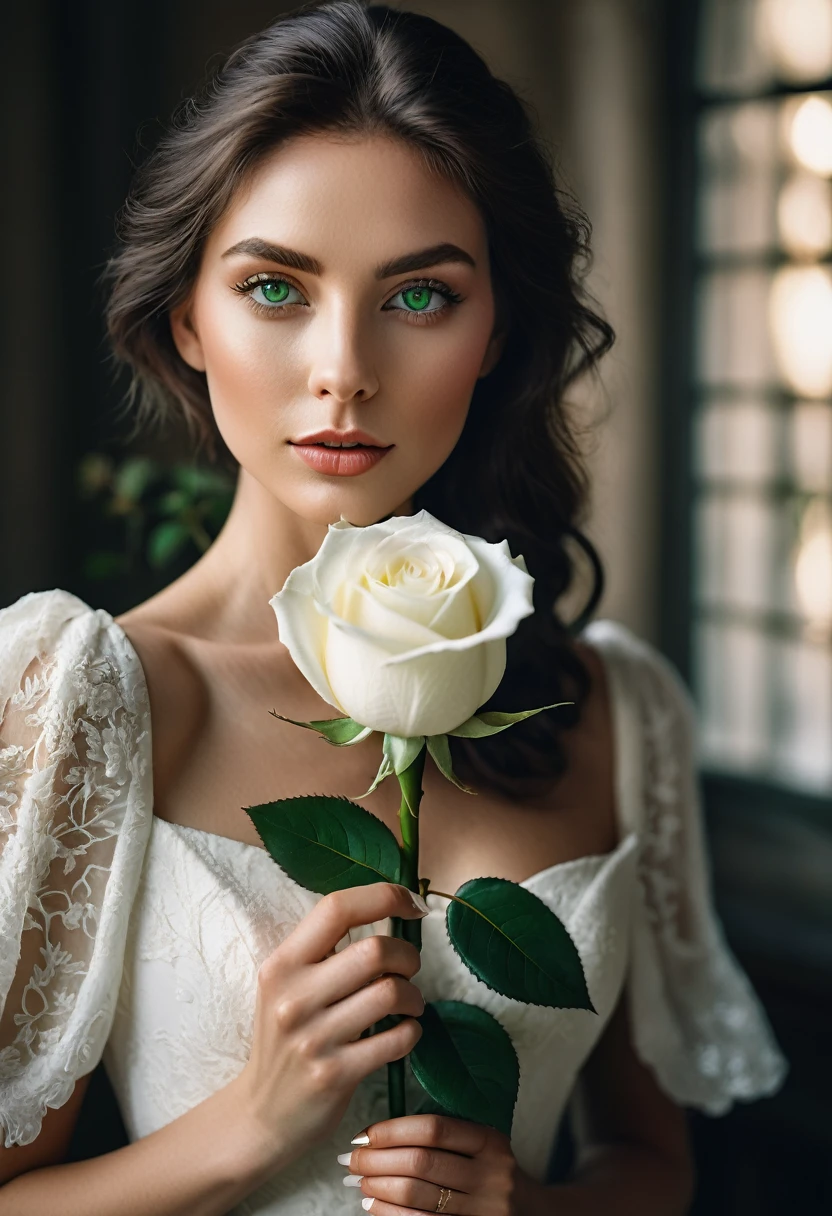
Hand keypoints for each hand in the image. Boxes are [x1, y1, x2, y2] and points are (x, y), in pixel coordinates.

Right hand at [231, 883, 427, 1176]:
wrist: (261, 1114)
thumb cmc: (287, 1038)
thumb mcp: (288, 986)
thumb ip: (325, 951)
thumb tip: (389, 909)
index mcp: (282, 964)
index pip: (336, 908)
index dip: (383, 896)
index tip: (411, 902)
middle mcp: (293, 997)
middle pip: (374, 950)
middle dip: (407, 956)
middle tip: (407, 969)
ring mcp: (313, 1038)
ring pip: (390, 993)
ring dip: (413, 996)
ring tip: (407, 1003)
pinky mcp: (334, 1074)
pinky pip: (396, 1039)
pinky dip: (412, 1032)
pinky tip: (403, 1033)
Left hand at [338, 1114, 542, 1214]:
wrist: (533, 1214)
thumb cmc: (492, 1174)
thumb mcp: (482, 1147)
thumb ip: (444, 1136)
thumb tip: (378, 1135)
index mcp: (490, 1142)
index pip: (433, 1128)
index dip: (392, 1130)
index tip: (364, 1134)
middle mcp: (491, 1175)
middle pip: (420, 1162)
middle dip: (376, 1160)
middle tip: (350, 1158)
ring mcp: (483, 1210)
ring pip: (417, 1196)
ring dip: (378, 1187)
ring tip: (358, 1181)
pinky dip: (389, 1214)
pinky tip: (373, 1205)